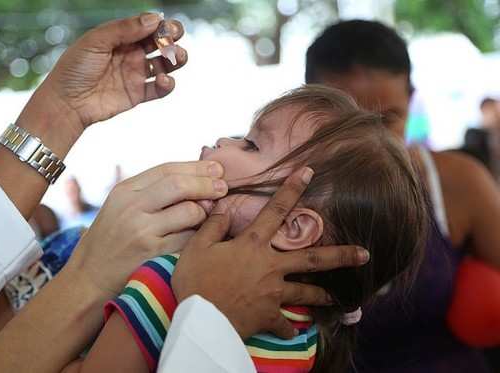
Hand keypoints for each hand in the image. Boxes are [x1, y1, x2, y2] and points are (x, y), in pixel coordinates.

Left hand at [48, 13, 185, 131]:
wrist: (66, 103)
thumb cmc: (74, 69)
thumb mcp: (96, 41)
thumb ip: (125, 28)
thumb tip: (154, 19)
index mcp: (121, 38)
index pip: (147, 26)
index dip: (160, 25)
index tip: (165, 26)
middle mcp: (131, 54)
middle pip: (160, 43)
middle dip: (172, 39)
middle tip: (173, 39)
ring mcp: (135, 75)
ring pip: (164, 65)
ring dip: (176, 59)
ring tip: (176, 58)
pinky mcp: (137, 95)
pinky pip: (159, 89)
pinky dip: (167, 85)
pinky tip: (164, 80)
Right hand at [65, 161, 226, 297]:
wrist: (88, 282)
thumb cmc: (109, 244)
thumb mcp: (120, 209)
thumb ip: (150, 193)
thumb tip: (195, 180)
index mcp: (124, 191)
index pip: (167, 169)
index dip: (196, 167)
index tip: (216, 168)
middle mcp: (131, 208)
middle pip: (180, 185)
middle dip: (207, 184)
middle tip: (223, 188)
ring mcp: (142, 231)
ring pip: (190, 212)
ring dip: (205, 213)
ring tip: (207, 217)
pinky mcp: (152, 255)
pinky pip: (189, 240)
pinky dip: (199, 237)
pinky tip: (200, 238)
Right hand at [172, 167, 369, 339]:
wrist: (200, 319)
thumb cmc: (197, 281)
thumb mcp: (197, 247)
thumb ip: (213, 226)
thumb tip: (223, 209)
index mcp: (253, 245)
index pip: (276, 210)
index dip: (292, 189)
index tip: (309, 172)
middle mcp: (270, 266)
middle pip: (312, 258)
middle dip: (341, 255)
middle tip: (364, 254)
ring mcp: (273, 292)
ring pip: (306, 292)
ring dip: (323, 295)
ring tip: (340, 300)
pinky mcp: (269, 315)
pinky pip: (284, 324)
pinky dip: (288, 328)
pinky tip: (292, 331)